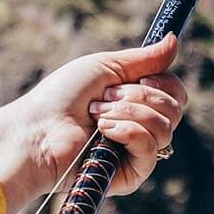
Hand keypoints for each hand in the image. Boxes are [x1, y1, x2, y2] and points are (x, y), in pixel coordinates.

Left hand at [0, 35, 187, 206]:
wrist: (38, 128)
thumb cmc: (61, 97)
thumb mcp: (105, 67)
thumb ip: (143, 58)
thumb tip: (175, 39)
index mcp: (138, 103)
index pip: (176, 92)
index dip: (161, 81)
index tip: (134, 77)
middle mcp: (142, 127)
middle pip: (174, 108)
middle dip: (138, 95)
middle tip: (104, 97)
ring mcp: (138, 152)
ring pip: (166, 126)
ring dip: (128, 112)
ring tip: (96, 115)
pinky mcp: (131, 174)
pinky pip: (151, 147)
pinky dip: (128, 131)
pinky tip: (103, 131)